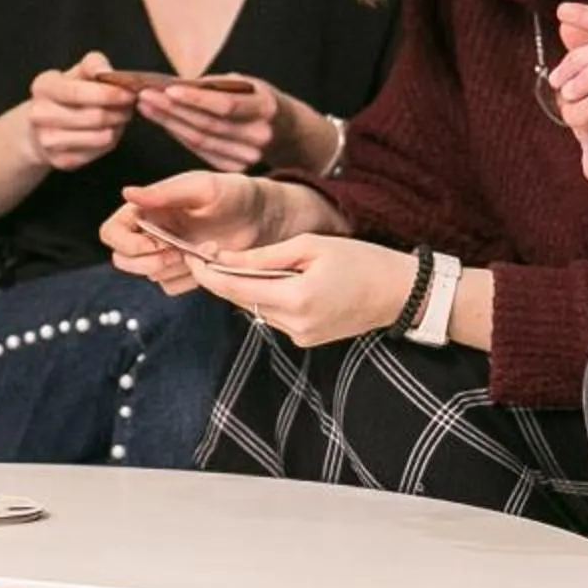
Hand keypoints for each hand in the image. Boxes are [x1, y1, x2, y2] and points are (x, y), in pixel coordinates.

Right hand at [25, 51, 137, 171]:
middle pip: (93, 117)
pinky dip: (109, 141)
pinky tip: (107, 131)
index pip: (77, 92)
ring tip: (119, 118)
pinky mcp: (60, 161)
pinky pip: (98, 152)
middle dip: (118, 111)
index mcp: (43, 87)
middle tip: (129, 106)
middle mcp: (39, 114)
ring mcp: (47, 141)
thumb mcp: (77, 73)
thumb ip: (93, 66)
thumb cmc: (67, 95)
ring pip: (99, 137)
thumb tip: (106, 72)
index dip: (107, 94)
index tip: (129, 93)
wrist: (42, 127)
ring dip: (117, 127)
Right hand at [103, 171, 275, 294]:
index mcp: (146, 209)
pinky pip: (171, 287)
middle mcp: (149, 232)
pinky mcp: (183, 273)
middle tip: (181, 252)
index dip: (127, 243)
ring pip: (149, 276)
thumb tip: (127, 193)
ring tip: (204, 250)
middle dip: (149, 262)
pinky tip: (209, 262)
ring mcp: (165, 255)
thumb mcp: (201, 186)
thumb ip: (164, 192)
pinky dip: (188, 280)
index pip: (111, 233)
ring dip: (174, 269)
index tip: (157, 243)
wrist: (262, 216)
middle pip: (123, 260)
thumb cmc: (232, 193)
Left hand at [136, 75, 301, 172]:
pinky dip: (179, 135)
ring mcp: (248, 156)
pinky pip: (200, 151)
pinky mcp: (235, 168)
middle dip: (173, 109)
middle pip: (208, 124)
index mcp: (266, 108)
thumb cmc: (258, 99)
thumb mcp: (248, 84)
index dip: (196, 99)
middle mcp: (259, 136)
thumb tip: (178, 85)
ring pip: (200, 140)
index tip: (168, 88)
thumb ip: (217, 86)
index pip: (226, 106)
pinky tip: (162, 121)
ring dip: (169, 122)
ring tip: (146, 105)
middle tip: (146, 95)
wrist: (287, 130)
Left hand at [189, 234, 420, 348]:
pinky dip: (269, 297)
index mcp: (295, 298)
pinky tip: (282, 281)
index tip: (190, 255)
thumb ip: (263, 257)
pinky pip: (274, 315)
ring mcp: (300, 336)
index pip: (233, 288)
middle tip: (208, 253)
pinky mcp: (306, 340)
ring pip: (255, 308)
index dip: (206, 272)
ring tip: (250, 263)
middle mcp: (293, 324)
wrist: (398, 293)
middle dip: (222, 278)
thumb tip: (222, 259)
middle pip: (240, 300)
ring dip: (247, 287)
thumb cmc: (360, 260)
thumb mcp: (310, 246)